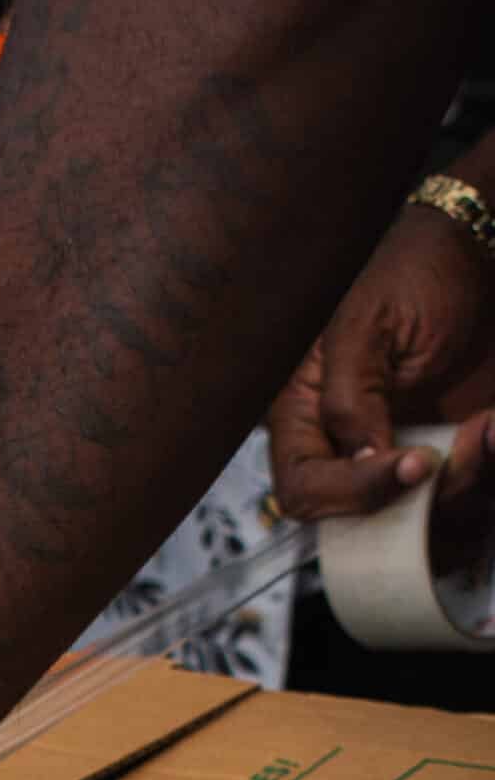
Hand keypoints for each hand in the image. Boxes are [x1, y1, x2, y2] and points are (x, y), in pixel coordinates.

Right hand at [268, 204, 494, 541]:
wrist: (476, 256)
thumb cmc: (411, 276)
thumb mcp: (366, 329)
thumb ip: (348, 400)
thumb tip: (357, 462)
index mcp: (305, 420)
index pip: (304, 489)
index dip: (353, 493)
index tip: (415, 465)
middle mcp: (348, 450)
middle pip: (360, 523)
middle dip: (416, 504)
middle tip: (461, 453)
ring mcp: (401, 458)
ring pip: (420, 524)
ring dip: (464, 489)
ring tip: (488, 431)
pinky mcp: (451, 460)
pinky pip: (466, 503)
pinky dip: (486, 475)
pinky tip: (493, 430)